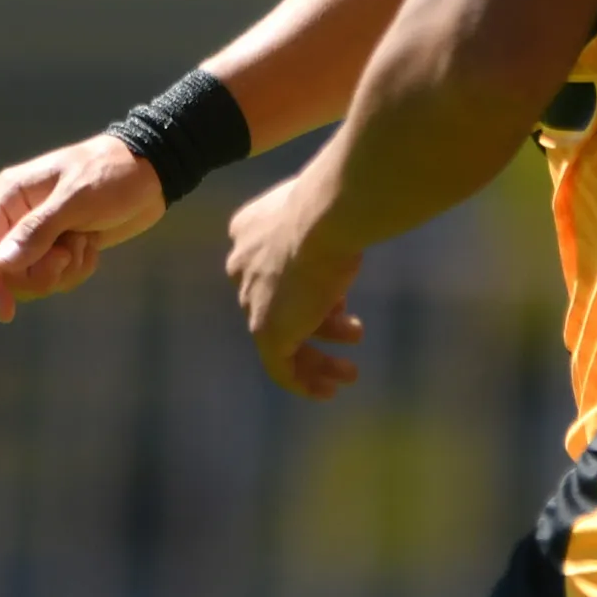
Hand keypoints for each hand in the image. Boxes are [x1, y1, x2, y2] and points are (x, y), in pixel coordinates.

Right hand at [0, 135, 167, 321]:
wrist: (151, 173)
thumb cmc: (112, 174)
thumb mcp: (77, 198)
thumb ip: (39, 230)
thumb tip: (2, 263)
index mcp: (11, 196)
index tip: (5, 312)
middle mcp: (19, 216)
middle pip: (6, 272)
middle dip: (38, 275)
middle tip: (67, 258)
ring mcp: (41, 234)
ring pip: (33, 279)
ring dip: (63, 272)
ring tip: (85, 243)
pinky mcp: (62, 247)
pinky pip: (58, 278)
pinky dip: (77, 270)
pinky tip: (93, 247)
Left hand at [224, 167, 369, 398]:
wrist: (325, 215)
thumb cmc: (336, 204)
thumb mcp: (327, 213)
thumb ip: (324, 230)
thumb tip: (344, 251)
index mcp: (248, 231)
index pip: (274, 269)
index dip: (312, 287)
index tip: (343, 301)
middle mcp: (242, 266)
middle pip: (280, 304)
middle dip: (320, 323)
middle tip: (354, 331)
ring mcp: (251, 299)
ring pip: (282, 339)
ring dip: (317, 359)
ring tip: (351, 371)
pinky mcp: (265, 329)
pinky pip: (280, 366)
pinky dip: (303, 381)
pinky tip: (327, 392)